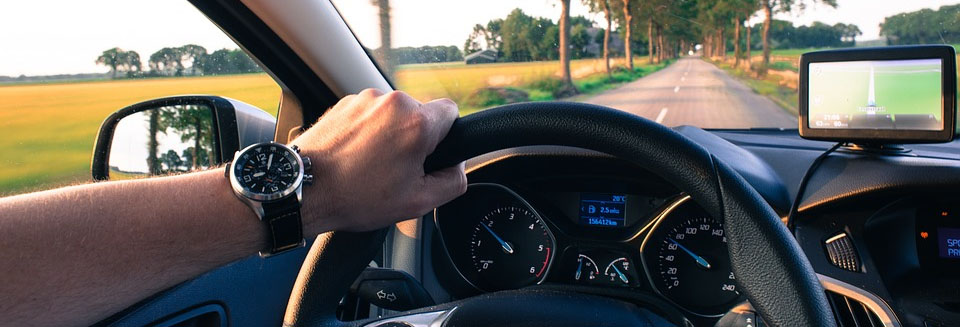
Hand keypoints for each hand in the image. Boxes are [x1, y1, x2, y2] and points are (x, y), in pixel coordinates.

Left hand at [290, 89, 466, 233]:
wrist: (304, 189)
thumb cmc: (356, 197)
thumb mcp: (418, 202)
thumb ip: (453, 182)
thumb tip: (458, 168)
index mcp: (417, 123)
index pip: (452, 112)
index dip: (446, 137)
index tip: (430, 156)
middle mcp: (393, 102)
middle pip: (420, 115)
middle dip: (414, 139)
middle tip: (397, 170)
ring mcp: (365, 99)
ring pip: (394, 115)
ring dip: (390, 136)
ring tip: (370, 166)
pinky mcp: (344, 103)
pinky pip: (370, 115)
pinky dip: (368, 132)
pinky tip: (355, 157)